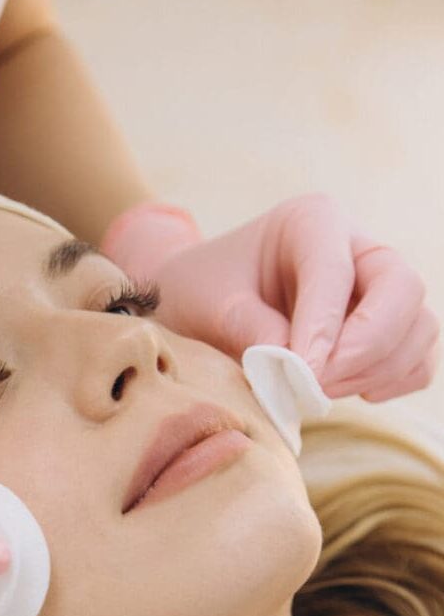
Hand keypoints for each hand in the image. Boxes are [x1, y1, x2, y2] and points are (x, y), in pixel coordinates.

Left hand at [101, 195, 439, 402]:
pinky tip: (347, 392)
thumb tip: (296, 367)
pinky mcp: (380, 326)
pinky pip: (415, 356)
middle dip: (366, 348)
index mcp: (311, 221)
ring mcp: (375, 287)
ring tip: (317, 393)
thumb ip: (249, 329)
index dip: (325, 327)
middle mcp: (356, 246)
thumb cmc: (200, 291)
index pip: (335, 272)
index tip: (304, 374)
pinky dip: (391, 380)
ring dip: (378, 370)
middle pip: (402, 291)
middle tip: (315, 387)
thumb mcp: (207, 306)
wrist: (198, 299)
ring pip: (417, 326)